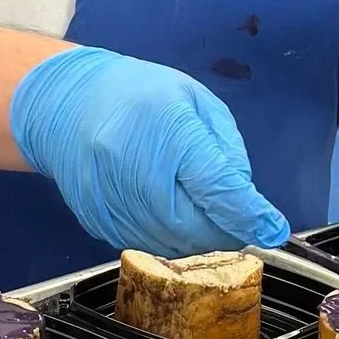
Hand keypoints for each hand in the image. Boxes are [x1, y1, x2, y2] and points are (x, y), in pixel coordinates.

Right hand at [10, 48, 290, 255]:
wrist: (66, 103)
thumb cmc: (139, 94)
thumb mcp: (195, 102)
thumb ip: (225, 152)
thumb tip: (246, 203)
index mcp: (168, 131)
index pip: (217, 188)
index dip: (249, 214)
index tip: (272, 229)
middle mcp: (135, 170)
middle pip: (196, 227)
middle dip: (225, 232)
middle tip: (239, 223)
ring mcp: (112, 200)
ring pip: (171, 244)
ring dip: (198, 239)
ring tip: (205, 217)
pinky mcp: (98, 220)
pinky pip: (145, 244)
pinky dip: (168, 239)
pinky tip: (170, 215)